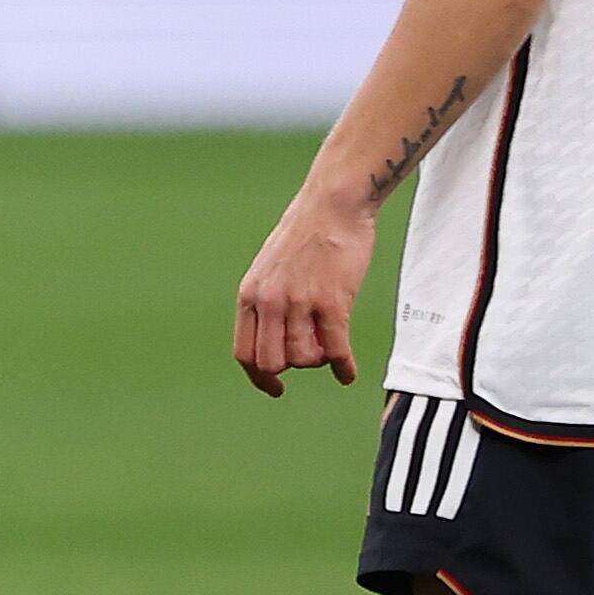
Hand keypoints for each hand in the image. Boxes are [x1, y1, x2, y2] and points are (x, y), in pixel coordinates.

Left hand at [235, 189, 375, 396]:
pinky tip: (348, 373)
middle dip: (291, 368)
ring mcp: (300, 302)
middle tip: (309, 358)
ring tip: (331, 348)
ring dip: (320, 361)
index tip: (275, 388)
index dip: (259, 377)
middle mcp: (269, 302)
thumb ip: (266, 302)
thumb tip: (274, 339)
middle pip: (272, 363)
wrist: (332, 205)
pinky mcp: (332, 301)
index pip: (245, 353)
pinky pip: (336, 349)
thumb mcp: (270, 270)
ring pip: (304, 359)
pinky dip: (344, 367)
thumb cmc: (305, 236)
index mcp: (250, 295)